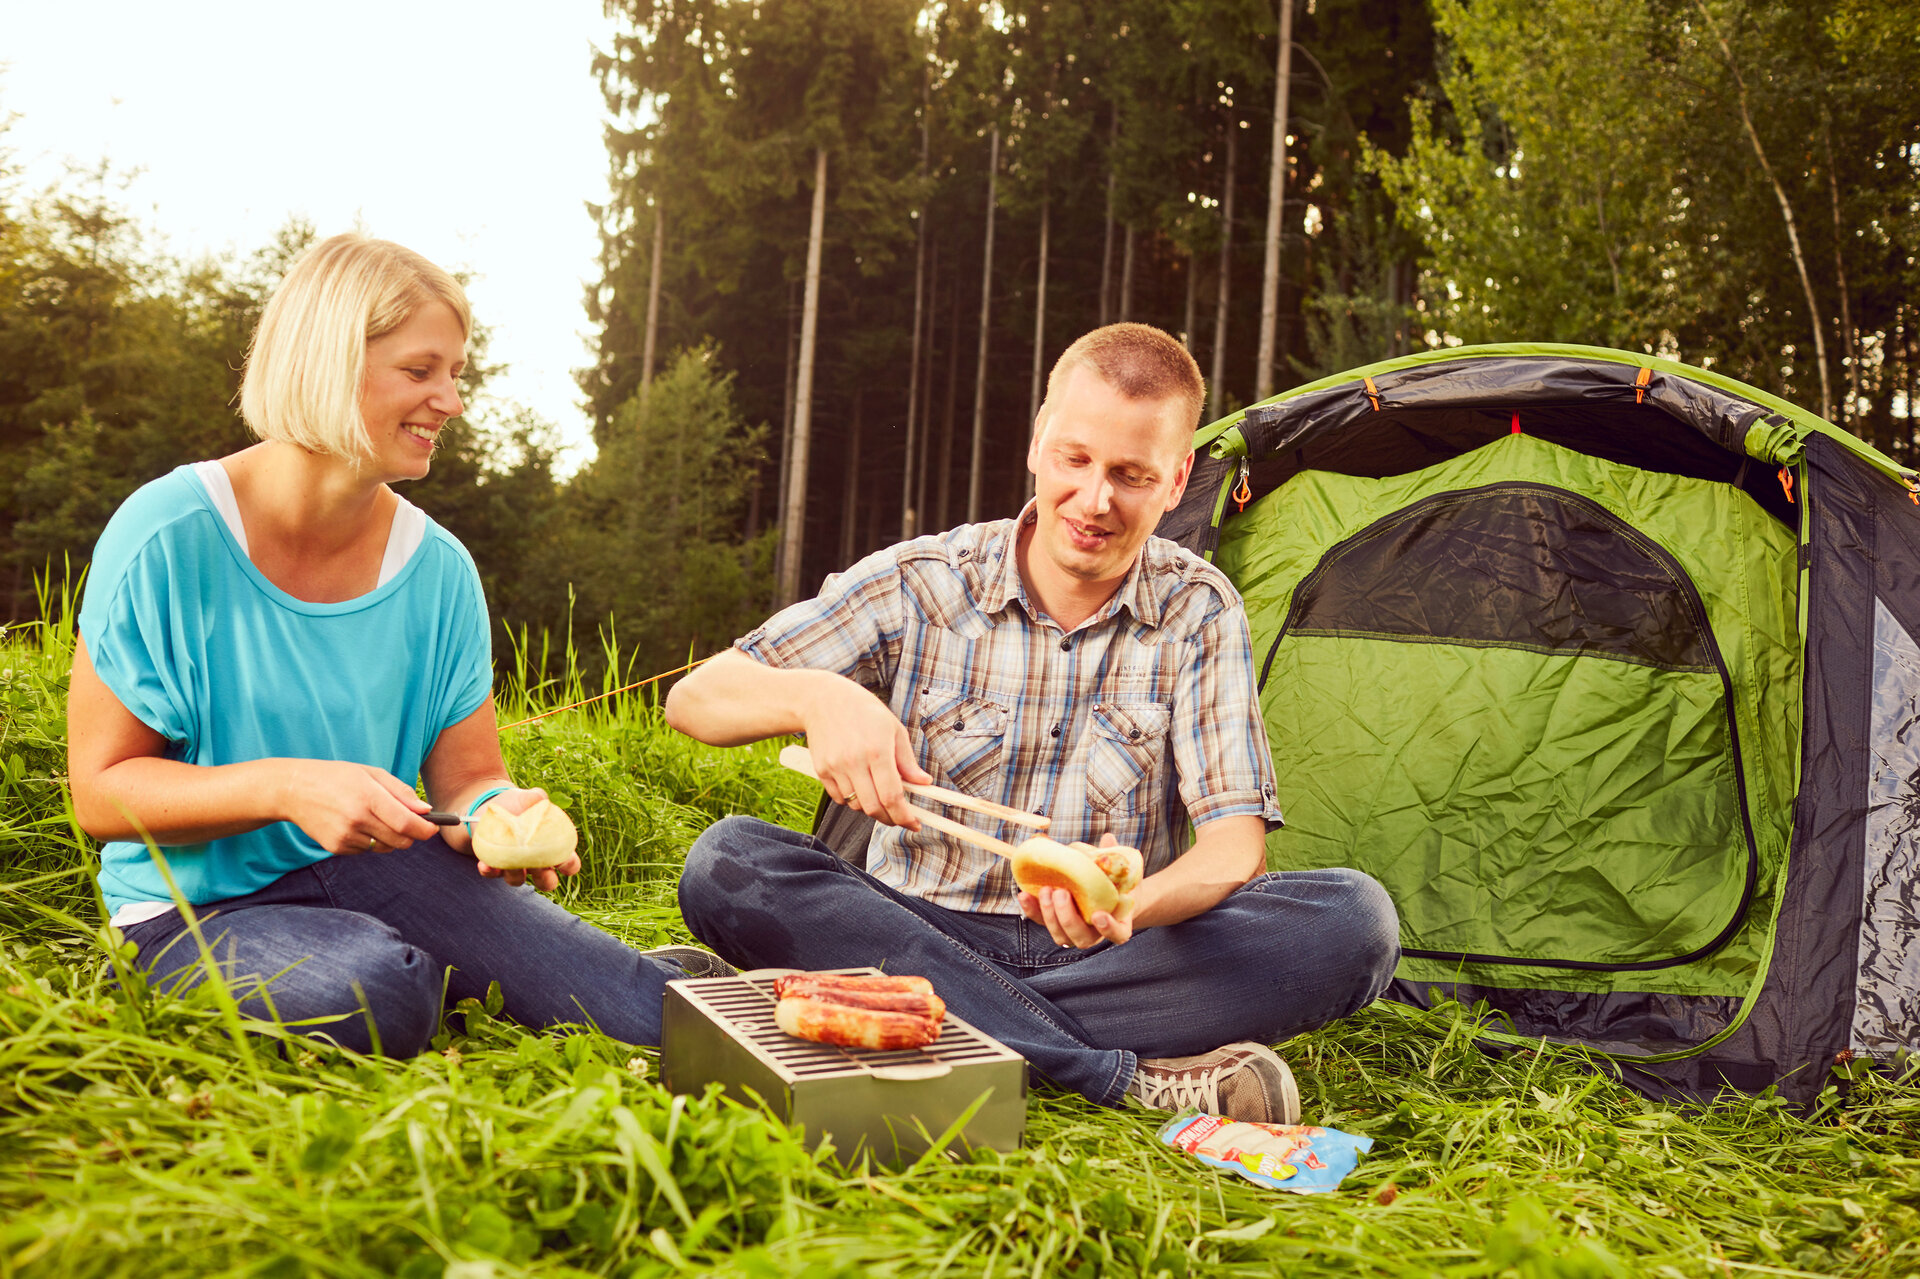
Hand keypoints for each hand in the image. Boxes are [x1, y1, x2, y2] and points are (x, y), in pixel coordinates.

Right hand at [285, 762, 438, 855]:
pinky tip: (355, 824)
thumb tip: (425, 810)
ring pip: (384, 847)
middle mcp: (357, 819)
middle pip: (400, 840)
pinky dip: (369, 841)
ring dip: (388, 837)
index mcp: (368, 797)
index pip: (406, 823)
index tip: (433, 828)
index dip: (425, 829)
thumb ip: (401, 792)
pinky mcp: (335, 847)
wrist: (293, 790)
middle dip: (411, 835)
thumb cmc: (336, 777)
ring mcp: (345, 836)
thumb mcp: (370, 773)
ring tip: (373, 817)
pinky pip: (366, 850)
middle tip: (408, 823)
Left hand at [471, 786, 580, 891]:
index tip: (564, 858)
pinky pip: (492, 874)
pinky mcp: (494, 865)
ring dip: (515, 876)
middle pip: (547, 881)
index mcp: (551, 846)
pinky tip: (485, 864)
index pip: (569, 864)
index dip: (569, 865)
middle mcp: (535, 861)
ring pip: (518, 880)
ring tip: (509, 864)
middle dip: (545, 879)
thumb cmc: (516, 803)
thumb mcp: (528, 798)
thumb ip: (537, 798)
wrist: (487, 805)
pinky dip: (489, 871)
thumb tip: (540, 799)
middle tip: (539, 867)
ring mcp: (514, 865)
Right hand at [802, 675, 932, 829]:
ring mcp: (835, 767)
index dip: (905, 816)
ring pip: (856, 806)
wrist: (823, 699)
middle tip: (900, 817)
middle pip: (873, 807)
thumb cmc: (864, 711)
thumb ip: (907, 760)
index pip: (892, 795)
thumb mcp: (893, 729)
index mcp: (877, 750)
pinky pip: (840, 798)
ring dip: (871, 808)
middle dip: (890, 818)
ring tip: (879, 793)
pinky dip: (853, 800)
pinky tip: (860, 785)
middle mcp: (854, 761)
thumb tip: (924, 783)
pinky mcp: (821, 771)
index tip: (915, 824)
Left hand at [1017, 835, 1137, 948]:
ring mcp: (1073, 932)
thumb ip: (1113, 858)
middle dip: (1068, 917)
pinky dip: (1032, 910)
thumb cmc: (1113, 884)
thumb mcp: (1118, 872)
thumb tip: (1107, 838)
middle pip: (1082, 938)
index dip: (1109, 928)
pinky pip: (1042, 923)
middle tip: (1062, 892)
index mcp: (1118, 924)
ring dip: (1050, 914)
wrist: (1101, 893)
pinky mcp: (1054, 924)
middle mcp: (1095, 934)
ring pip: (1060, 936)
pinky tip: (1024, 894)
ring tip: (1046, 890)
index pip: (1118, 934)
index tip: (1098, 915)